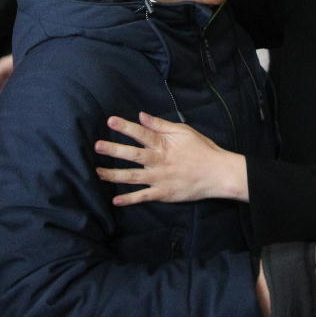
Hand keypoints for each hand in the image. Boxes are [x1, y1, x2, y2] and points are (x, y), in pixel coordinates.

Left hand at [94, 111, 248, 203]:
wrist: (217, 174)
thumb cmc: (201, 149)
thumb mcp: (183, 131)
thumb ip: (160, 125)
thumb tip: (141, 116)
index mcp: (163, 145)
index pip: (141, 133)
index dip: (125, 127)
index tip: (110, 121)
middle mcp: (158, 161)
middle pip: (132, 155)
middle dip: (113, 150)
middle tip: (97, 146)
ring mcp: (159, 179)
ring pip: (132, 177)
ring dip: (113, 175)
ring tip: (98, 172)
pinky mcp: (163, 194)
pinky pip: (143, 197)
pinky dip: (129, 200)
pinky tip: (115, 200)